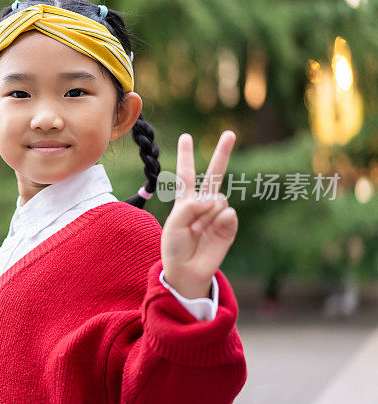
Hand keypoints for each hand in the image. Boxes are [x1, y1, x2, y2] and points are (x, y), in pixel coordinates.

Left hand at [161, 131, 238, 298]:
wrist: (187, 270)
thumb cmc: (175, 246)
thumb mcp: (174, 224)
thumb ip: (190, 207)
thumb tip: (214, 199)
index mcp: (186, 200)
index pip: (186, 173)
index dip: (186, 155)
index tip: (186, 136)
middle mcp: (203, 203)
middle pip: (214, 174)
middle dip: (222, 153)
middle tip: (229, 134)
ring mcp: (217, 213)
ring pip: (218, 198)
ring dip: (207, 215)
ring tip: (198, 230)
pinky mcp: (229, 225)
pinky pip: (227, 214)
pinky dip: (218, 222)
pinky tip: (211, 233)